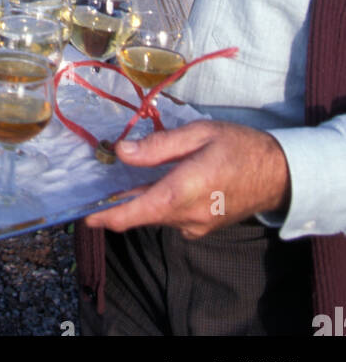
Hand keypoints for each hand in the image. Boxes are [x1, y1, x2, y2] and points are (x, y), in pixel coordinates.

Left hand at [84, 120, 289, 238]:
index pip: (137, 212)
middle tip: (98, 182)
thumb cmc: (239, 146)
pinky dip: (158, 202)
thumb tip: (121, 152)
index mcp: (183, 191)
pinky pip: (170, 216)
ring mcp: (196, 225)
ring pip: (156, 214)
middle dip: (119, 202)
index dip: (107, 217)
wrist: (278, 174)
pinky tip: (154, 182)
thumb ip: (159, 146)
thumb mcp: (198, 134)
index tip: (84, 214)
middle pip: (142, 214)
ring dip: (139, 200)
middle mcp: (187, 216)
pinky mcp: (202, 227)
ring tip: (122, 178)